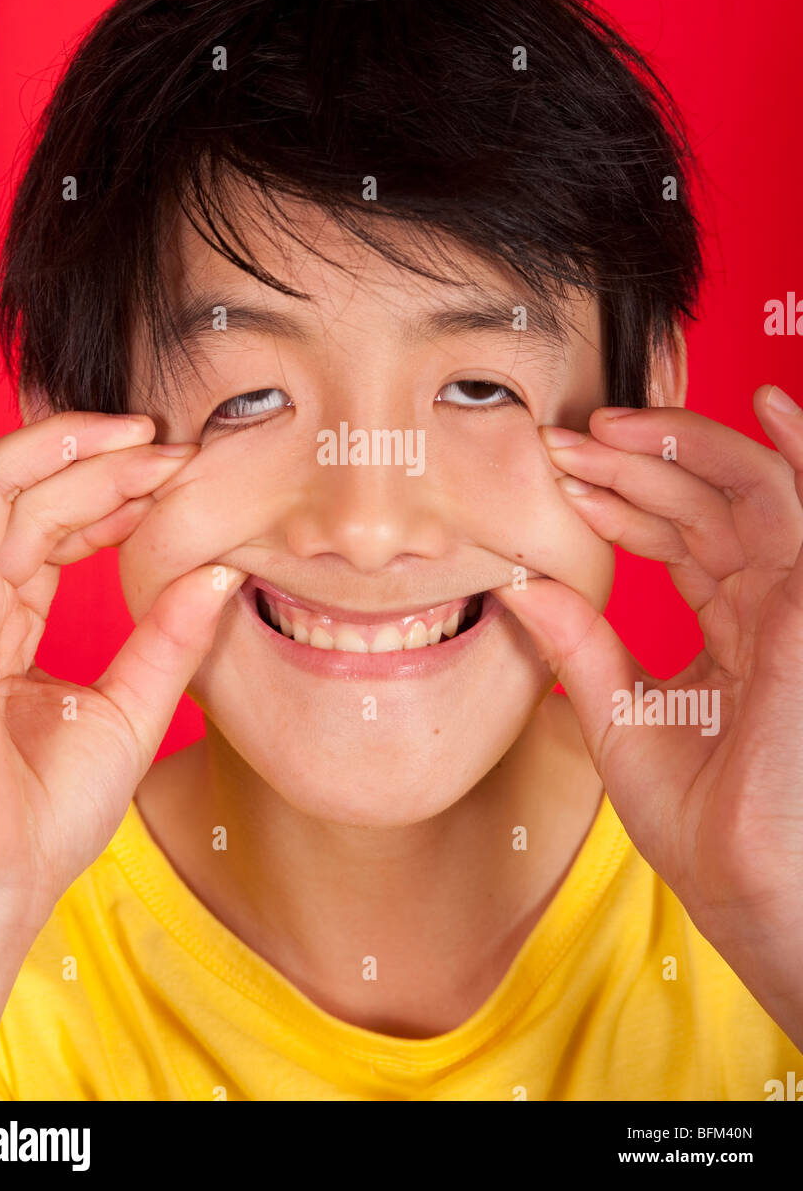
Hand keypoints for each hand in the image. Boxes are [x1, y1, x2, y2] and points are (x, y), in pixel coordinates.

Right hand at [0, 367, 244, 937]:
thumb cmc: (41, 817)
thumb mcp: (127, 711)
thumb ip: (169, 639)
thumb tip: (224, 575)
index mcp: (1, 623)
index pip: (50, 527)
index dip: (112, 494)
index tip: (179, 475)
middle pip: (24, 496)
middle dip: (101, 463)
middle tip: (172, 450)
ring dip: (66, 452)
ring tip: (142, 439)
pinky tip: (22, 435)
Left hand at [492, 383, 802, 1042]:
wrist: (749, 890)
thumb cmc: (701, 824)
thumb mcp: (623, 716)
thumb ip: (582, 644)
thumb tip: (520, 582)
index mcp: (734, 631)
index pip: (683, 536)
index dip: (622, 500)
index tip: (556, 476)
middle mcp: (769, 607)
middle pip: (709, 502)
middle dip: (635, 464)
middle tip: (563, 444)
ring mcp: (796, 604)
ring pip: (751, 489)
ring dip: (682, 449)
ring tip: (607, 428)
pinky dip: (798, 452)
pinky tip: (768, 404)